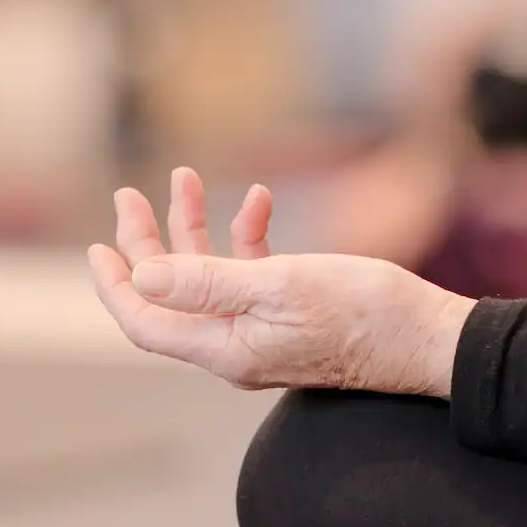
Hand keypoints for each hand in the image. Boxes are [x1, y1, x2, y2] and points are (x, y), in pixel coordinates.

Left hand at [89, 168, 475, 395]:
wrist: (428, 337)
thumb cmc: (362, 312)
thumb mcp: (279, 286)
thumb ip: (207, 282)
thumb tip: (144, 277)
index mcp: (225, 348)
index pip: (147, 322)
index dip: (116, 286)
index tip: (97, 247)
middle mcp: (236, 346)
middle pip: (170, 297)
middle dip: (147, 245)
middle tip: (129, 197)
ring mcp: (264, 332)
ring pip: (208, 279)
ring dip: (193, 230)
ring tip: (183, 177)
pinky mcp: (293, 315)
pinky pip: (252, 275)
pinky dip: (246, 236)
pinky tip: (259, 200)